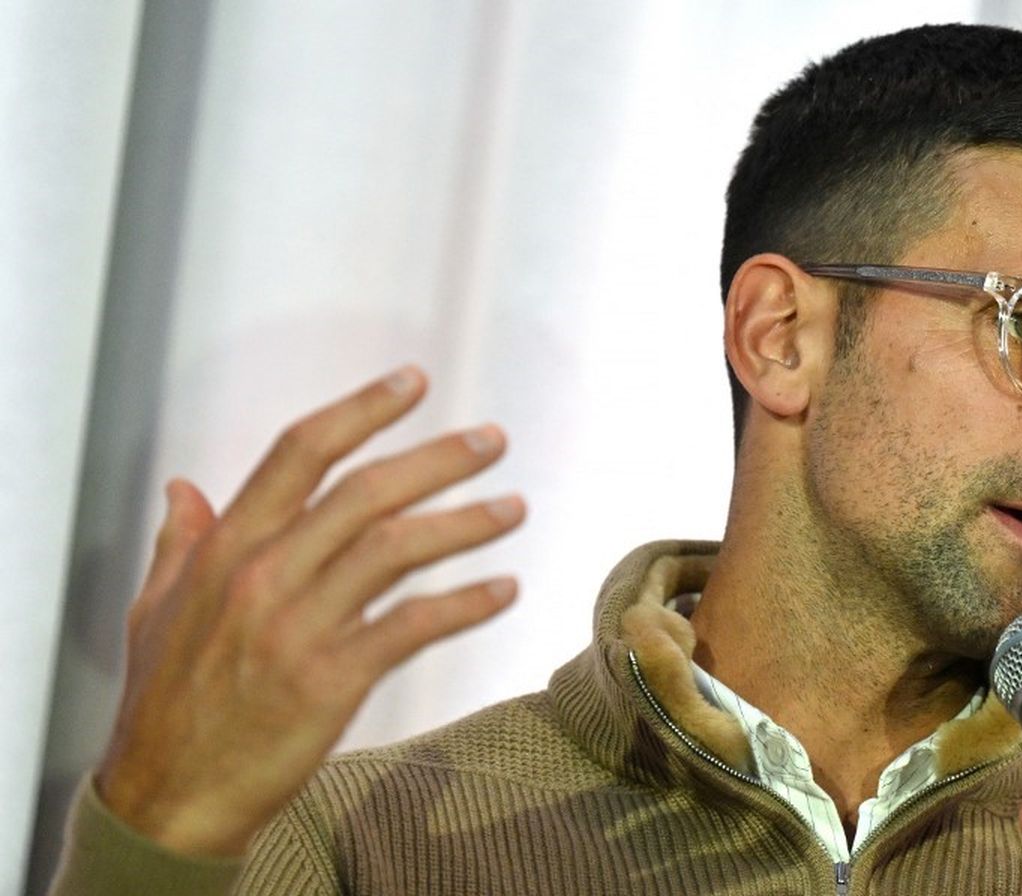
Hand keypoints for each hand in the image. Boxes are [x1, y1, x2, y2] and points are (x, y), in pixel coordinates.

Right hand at [95, 366, 525, 856]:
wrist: (168, 797)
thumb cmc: (165, 703)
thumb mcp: (154, 611)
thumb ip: (181, 544)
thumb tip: (183, 489)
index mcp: (226, 550)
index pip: (302, 453)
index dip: (362, 409)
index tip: (412, 382)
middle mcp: (263, 576)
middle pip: (365, 492)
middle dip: (438, 458)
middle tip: (491, 439)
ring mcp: (298, 627)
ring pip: (397, 550)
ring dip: (466, 524)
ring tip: (514, 508)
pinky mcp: (330, 680)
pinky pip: (412, 626)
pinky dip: (466, 605)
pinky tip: (504, 590)